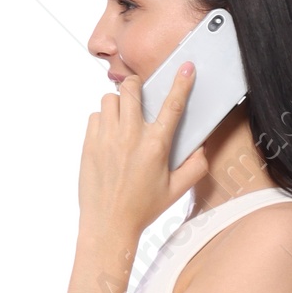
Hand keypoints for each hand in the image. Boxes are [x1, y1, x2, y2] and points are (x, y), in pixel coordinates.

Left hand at [77, 63, 209, 248]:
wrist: (108, 225)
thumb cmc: (141, 209)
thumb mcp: (176, 192)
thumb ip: (194, 168)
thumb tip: (202, 149)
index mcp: (156, 146)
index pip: (172, 105)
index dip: (181, 83)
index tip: (186, 67)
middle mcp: (131, 137)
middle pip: (131, 88)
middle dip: (136, 86)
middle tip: (139, 95)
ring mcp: (107, 138)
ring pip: (109, 98)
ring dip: (118, 103)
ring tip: (122, 118)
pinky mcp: (90, 143)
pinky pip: (95, 116)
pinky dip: (103, 119)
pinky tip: (109, 135)